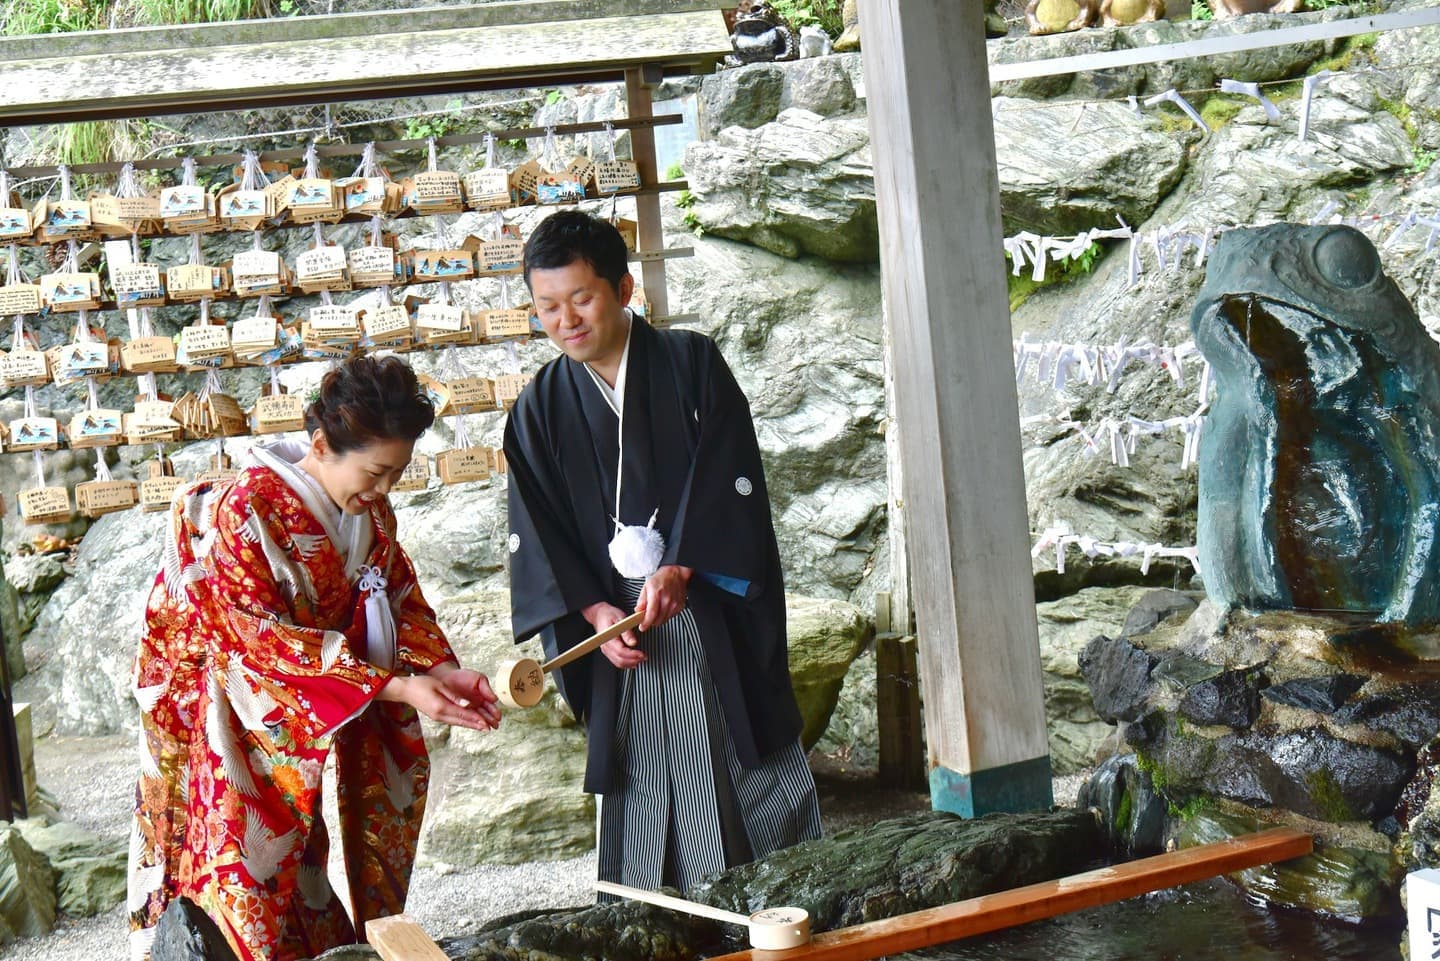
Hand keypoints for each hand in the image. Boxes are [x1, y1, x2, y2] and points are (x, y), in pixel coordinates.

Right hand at [378, 674, 497, 730]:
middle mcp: (439, 715)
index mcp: (441, 707)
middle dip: (475, 725)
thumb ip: (454, 696)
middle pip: (461, 721)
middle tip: (489, 728)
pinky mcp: (436, 716)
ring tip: (482, 727)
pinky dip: (462, 722)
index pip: (462, 714)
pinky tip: (468, 722)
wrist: (404, 690)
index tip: (486, 722)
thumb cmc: (420, 684)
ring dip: (470, 725)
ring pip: (457, 722)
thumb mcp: (439, 685)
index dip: (476, 719)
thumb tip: (468, 704)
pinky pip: (452, 720)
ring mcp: (437, 717)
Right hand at [582, 600, 644, 669]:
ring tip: (641, 659)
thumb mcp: (620, 619)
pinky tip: (633, 661)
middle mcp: (605, 646)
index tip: (642, 654)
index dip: (632, 655)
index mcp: (608, 638)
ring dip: (630, 663)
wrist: (599, 615)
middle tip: (644, 657)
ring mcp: (606, 650)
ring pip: (618, 663)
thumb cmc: (609, 615)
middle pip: (619, 659)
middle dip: (633, 660)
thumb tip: (633, 643)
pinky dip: (626, 663)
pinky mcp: (608, 651)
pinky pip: (616, 661)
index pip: (620, 651)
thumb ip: (627, 632)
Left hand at [637, 565, 691, 631]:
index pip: (651, 613)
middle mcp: (667, 599)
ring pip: (664, 620)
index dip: (646, 623)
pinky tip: (663, 607)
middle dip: (651, 621)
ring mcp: (675, 604)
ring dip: (658, 619)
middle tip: (647, 617)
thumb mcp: (647, 586)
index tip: (642, 627)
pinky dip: (665, 615)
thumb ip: (641, 600)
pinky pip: (670, 617)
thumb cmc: (661, 578)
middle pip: (658, 620)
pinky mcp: (679, 607)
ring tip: (656, 610)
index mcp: (657, 593)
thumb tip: (638, 611)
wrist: (676, 574)